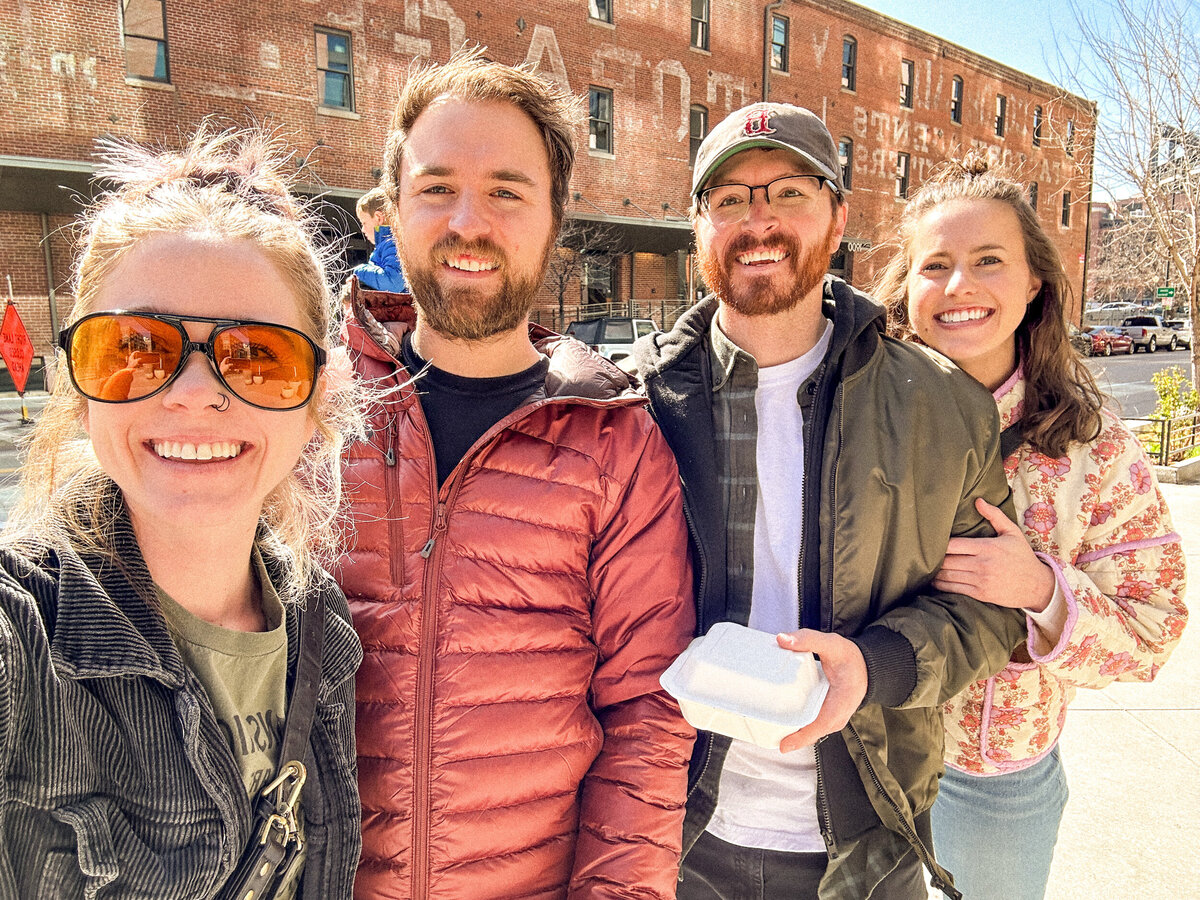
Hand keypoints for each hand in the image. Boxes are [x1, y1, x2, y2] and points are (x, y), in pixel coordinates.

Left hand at [776, 630, 867, 752]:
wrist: (866, 666)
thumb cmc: (851, 659)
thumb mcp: (832, 644)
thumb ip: (808, 639)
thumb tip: (783, 640)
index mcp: (840, 704)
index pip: (819, 726)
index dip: (800, 737)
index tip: (783, 744)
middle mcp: (836, 716)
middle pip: (810, 733)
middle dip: (789, 737)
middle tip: (765, 733)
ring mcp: (831, 718)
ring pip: (809, 731)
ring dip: (791, 733)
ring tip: (768, 730)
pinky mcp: (825, 715)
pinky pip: (810, 725)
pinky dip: (796, 726)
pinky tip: (781, 721)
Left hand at [932, 498, 1054, 611]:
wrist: (1037, 585)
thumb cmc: (1022, 556)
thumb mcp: (1012, 533)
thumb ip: (994, 515)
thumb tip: (978, 500)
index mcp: (987, 547)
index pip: (953, 545)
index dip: (938, 544)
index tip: (930, 541)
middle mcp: (982, 564)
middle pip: (946, 561)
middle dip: (933, 558)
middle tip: (923, 554)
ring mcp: (980, 581)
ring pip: (947, 575)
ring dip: (934, 572)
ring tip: (925, 567)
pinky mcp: (980, 594)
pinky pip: (953, 589)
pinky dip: (941, 585)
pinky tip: (934, 580)